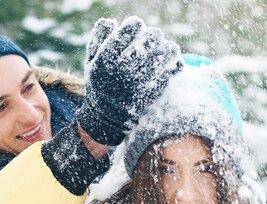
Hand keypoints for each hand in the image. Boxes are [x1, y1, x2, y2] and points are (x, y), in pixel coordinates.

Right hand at [77, 16, 182, 145]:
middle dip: (153, 36)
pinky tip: (170, 62)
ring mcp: (142, 80)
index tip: (135, 32)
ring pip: (167, 50)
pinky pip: (174, 68)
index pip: (133, 26)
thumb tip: (113, 22)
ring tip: (163, 51)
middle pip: (152, 36)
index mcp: (108, 57)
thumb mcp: (90, 61)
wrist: (107, 118)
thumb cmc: (100, 85)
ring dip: (167, 47)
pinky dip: (175, 62)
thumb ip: (99, 37)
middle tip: (151, 42)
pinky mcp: (155, 91)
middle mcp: (124, 68)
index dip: (136, 26)